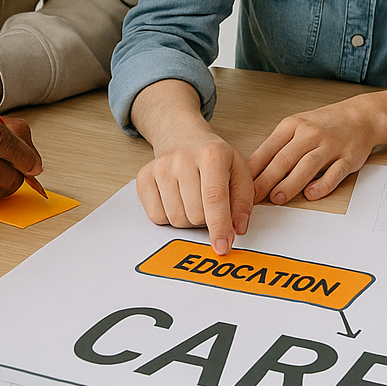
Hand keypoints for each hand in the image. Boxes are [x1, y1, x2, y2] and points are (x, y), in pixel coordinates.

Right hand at [136, 128, 253, 255]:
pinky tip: (175, 199)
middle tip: (208, 203)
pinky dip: (168, 216)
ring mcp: (160, 167)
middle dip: (205, 219)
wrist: (183, 138)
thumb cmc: (214, 159)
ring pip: (176, 219)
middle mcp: (183, 158)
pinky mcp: (143, 177)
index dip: (219, 226)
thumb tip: (237, 229)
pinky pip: (156, 216)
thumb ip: (242, 202)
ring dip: (187, 218)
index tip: (222, 247)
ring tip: (192, 198)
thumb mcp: (239, 172)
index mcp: (212, 154)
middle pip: (195, 214)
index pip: (215, 198)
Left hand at [249, 101, 382, 205]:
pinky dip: (323, 184)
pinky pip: (335, 172)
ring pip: (307, 165)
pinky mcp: (348, 158)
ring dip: (290, 183)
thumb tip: (255, 172)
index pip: (268, 149)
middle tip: (253, 198)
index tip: (242, 185)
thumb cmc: (325, 124)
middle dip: (266, 180)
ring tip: (277, 198)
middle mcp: (310, 134)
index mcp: (293, 125)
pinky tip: (311, 193)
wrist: (362, 117)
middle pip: (284, 159)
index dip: (254, 170)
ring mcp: (330, 145)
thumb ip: (278, 146)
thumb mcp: (297, 126)